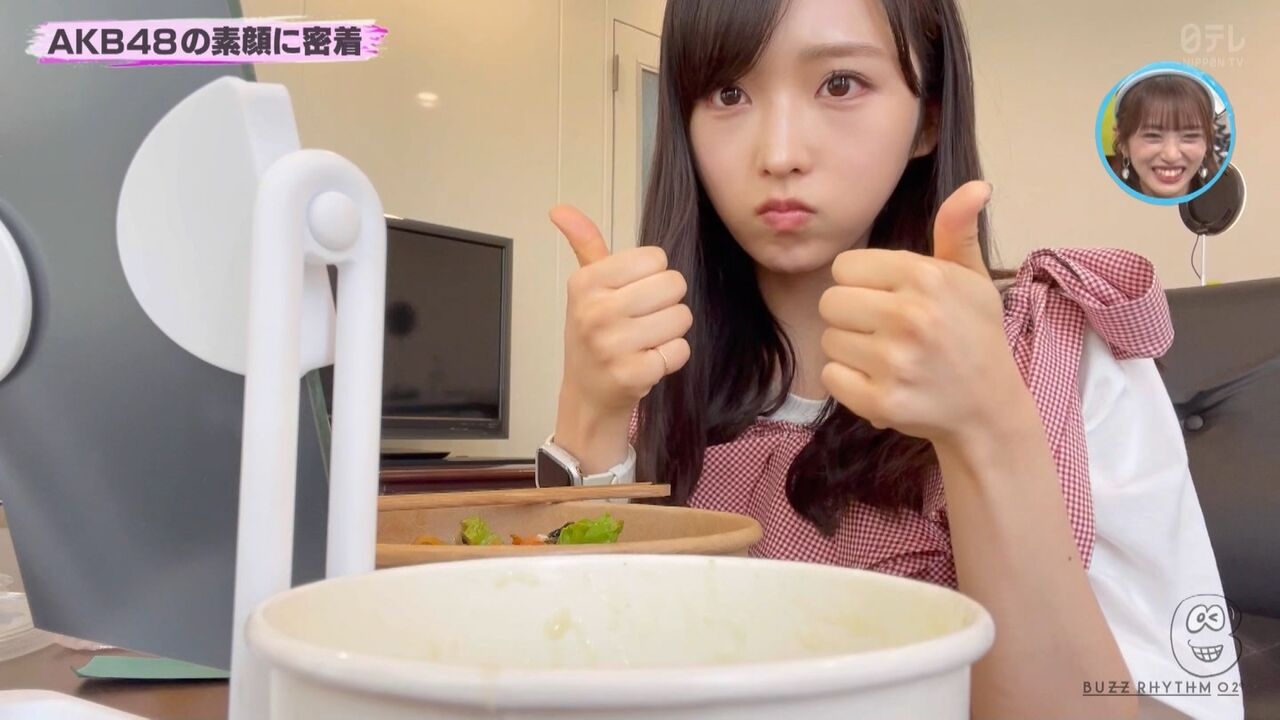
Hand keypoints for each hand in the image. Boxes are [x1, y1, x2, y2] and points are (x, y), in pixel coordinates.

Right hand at [551, 205, 692, 420]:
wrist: (587, 393)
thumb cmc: (593, 333)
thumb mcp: (586, 287)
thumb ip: (585, 244)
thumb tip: (560, 209)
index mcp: (586, 283)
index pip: (655, 258)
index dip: (654, 275)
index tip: (634, 293)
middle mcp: (595, 312)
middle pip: (673, 284)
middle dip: (667, 302)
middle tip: (644, 318)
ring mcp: (613, 346)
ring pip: (682, 317)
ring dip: (671, 330)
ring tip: (646, 339)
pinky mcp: (633, 374)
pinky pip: (680, 351)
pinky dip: (671, 357)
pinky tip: (649, 360)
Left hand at [818, 181, 1021, 446]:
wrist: (990, 407)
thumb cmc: (974, 335)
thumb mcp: (971, 278)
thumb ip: (958, 230)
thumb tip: (976, 186)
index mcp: (925, 277)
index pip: (844, 267)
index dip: (861, 283)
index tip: (888, 297)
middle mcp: (909, 316)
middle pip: (830, 302)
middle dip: (852, 315)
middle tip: (885, 330)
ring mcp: (894, 362)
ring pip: (829, 340)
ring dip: (851, 349)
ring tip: (888, 356)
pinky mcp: (881, 402)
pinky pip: (830, 377)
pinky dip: (848, 381)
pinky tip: (880, 380)